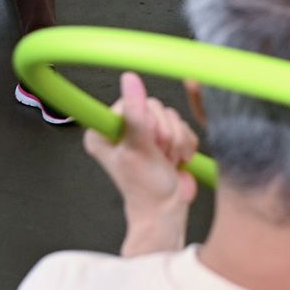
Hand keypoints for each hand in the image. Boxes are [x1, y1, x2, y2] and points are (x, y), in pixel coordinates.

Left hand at [82, 73, 199, 227]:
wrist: (167, 209)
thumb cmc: (146, 189)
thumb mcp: (137, 149)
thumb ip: (135, 115)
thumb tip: (130, 80)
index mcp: (105, 129)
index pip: (129, 101)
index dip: (144, 120)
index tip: (145, 142)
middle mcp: (123, 127)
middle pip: (153, 105)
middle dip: (163, 133)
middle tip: (158, 154)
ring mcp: (146, 131)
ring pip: (170, 115)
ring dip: (175, 141)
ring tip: (166, 160)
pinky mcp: (166, 136)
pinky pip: (183, 125)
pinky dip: (184, 144)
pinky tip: (176, 159)